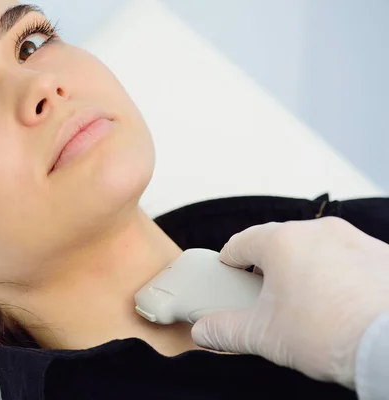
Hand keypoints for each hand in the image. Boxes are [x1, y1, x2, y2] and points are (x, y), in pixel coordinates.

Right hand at [191, 217, 388, 387]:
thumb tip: (202, 332)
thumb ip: (224, 330)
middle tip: (266, 295)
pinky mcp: (380, 254)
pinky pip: (347, 258)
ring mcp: (352, 238)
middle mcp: (316, 231)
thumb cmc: (331, 333)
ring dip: (304, 268)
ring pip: (315, 248)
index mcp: (281, 242)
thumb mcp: (262, 336)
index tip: (229, 273)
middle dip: (268, 266)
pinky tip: (340, 303)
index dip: (229, 260)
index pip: (241, 243)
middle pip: (278, 242)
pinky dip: (337, 273)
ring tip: (306, 302)